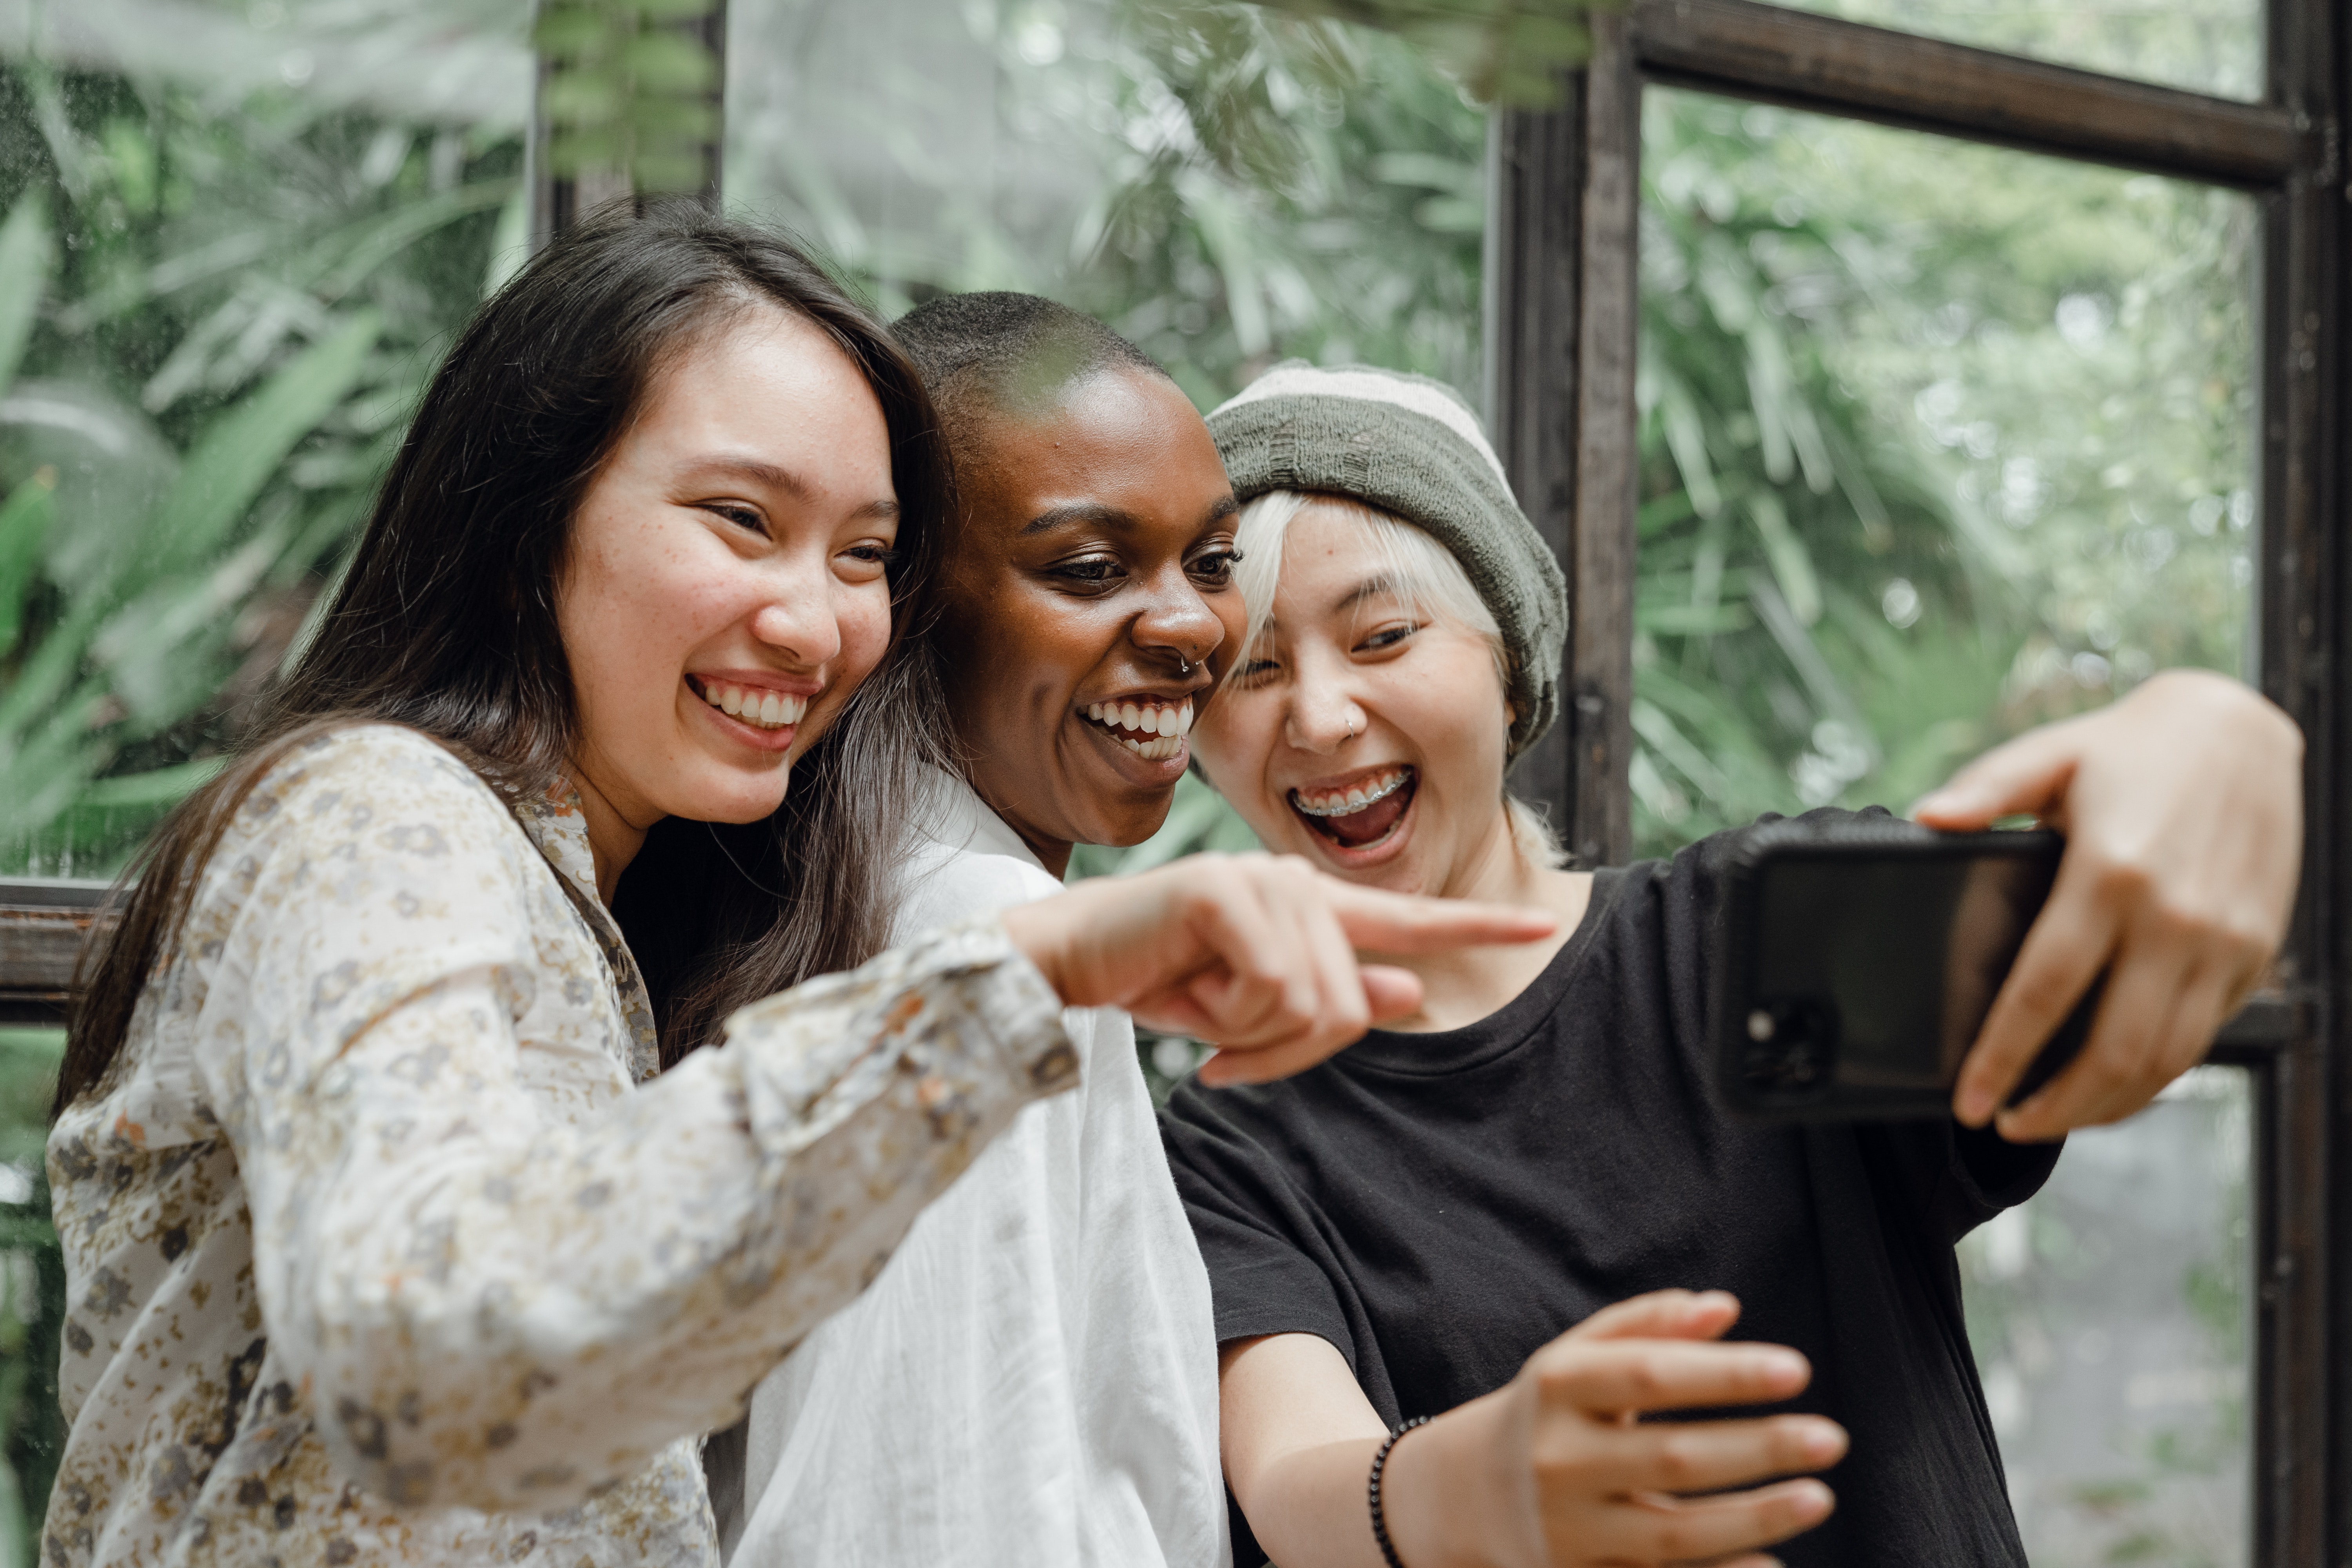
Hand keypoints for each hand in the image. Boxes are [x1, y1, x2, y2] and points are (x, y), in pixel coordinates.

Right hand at [999, 852, 1554, 1083]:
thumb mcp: (1252, 1005)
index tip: (1543, 923)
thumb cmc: (1159, 977)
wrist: (1072, 960)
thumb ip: (1332, 996)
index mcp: (1309, 905)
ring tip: (1200, 1008)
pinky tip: (1184, 995)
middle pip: (1349, 1006)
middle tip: (1224, 1043)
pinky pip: (1269, 989)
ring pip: (1312, 1004)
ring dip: (1251, 1034)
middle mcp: (1296, 882)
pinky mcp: (1224, 892)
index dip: (1479, 924)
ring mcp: (1262, 880)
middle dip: (1287, 1050)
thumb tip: (1413, 994)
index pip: (1409, 918)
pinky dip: (1224, 1017)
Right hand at [1384, 1291, 1843, 1567]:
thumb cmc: (1545, 1411)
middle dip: (1758, 1447)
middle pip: (1672, 1455)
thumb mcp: (1575, 1356)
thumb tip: (1723, 1307)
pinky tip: (1772, 1565)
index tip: (1796, 1370)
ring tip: (1820, 1497)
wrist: (1459, 1496)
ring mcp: (1570, 1527)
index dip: (1725, 1373)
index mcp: (1559, 1387)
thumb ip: (1647, 1324)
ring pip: (1675, 1531)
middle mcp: (1560, 1457)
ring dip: (1754, 1517)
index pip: (1650, 1375)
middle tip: (1832, 1438)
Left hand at [1914, 669, 2301, 1139]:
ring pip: (2164, 1061)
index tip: (1970, 1098)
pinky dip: (2154, 1079)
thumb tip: (1927, 818)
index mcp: (2111, 874)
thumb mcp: (2053, 754)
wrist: (2243, 731)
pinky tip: (2111, 1087)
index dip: (2002, 1057)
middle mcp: (2174, 919)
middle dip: (2053, 1106)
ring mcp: (2222, 944)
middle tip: (2004, 1123)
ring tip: (2047, 1118)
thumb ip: (1986, 790)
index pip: (2044, 992)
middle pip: (2111, 1051)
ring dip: (2104, 1107)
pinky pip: (2201, 1040)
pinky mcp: (2253, 954)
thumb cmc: (2136, 747)